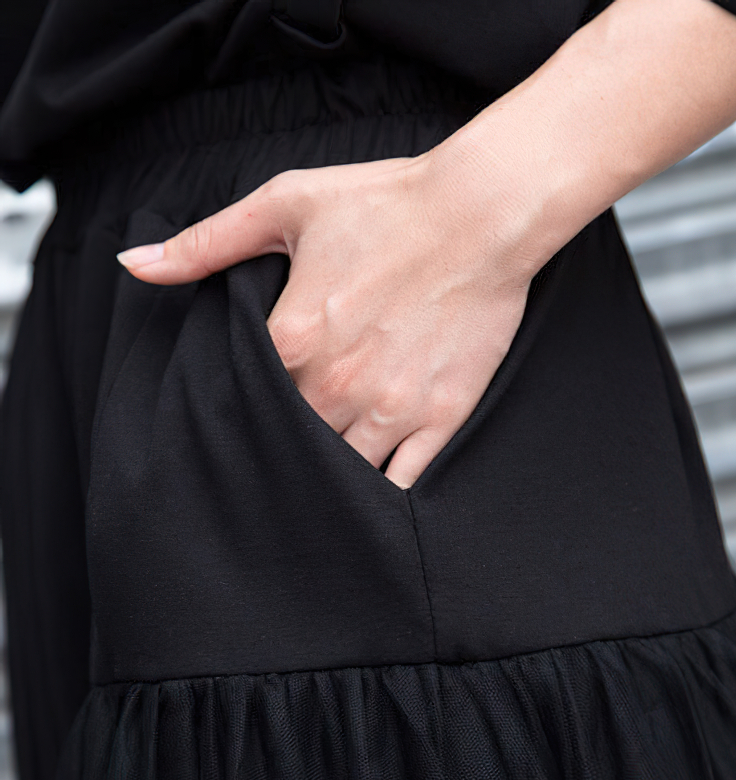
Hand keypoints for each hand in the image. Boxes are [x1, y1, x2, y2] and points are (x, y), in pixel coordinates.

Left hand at [116, 152, 539, 488]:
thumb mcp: (286, 204)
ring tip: (313, 480)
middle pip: (288, 446)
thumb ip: (206, 244)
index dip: (238, 416)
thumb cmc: (388, 204)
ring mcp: (392, 408)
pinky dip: (380, 498)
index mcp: (293, 340)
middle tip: (274, 454)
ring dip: (323, 480)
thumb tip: (132, 263)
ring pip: (341, 475)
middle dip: (278, 450)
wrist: (483, 212)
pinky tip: (365, 499)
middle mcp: (338, 386)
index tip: (240, 419)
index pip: (244, 405)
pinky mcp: (441, 415)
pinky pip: (403, 482)